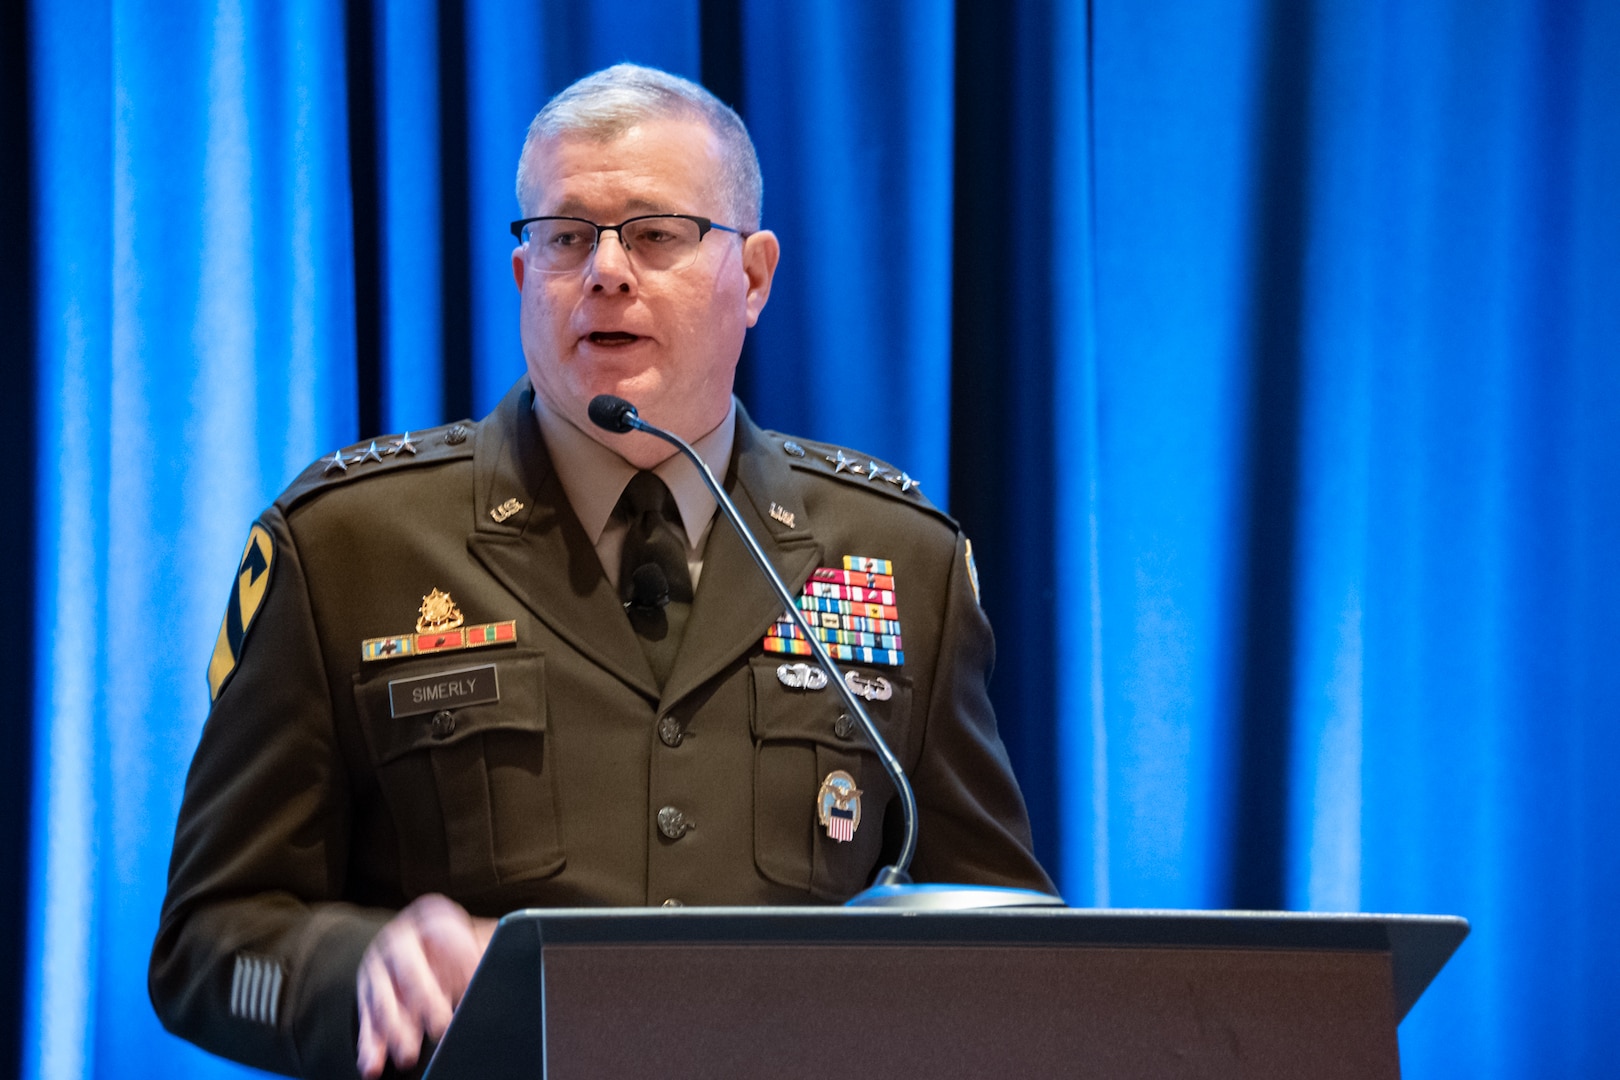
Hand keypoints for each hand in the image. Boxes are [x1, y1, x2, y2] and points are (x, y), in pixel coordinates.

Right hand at [356, 894, 497, 1077]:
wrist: (426, 950)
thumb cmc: (456, 947)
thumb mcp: (477, 941)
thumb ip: (494, 946)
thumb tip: (520, 947)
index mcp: (431, 918)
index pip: (440, 930)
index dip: (458, 953)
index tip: (472, 975)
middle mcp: (400, 941)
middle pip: (406, 965)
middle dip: (422, 996)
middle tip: (440, 1023)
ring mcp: (381, 969)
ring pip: (382, 997)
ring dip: (394, 1027)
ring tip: (408, 1053)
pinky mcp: (371, 998)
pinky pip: (369, 1022)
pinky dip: (371, 1045)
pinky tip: (374, 1063)